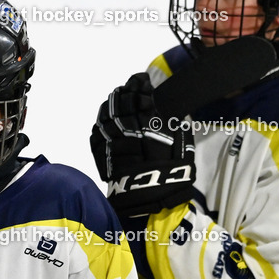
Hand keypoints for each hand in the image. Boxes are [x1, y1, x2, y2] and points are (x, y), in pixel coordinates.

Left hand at [90, 73, 194, 217]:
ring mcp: (112, 142)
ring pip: (106, 117)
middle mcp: (127, 129)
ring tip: (115, 99)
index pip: (140, 96)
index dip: (139, 85)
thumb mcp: (182, 143)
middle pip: (120, 103)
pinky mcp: (102, 156)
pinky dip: (99, 125)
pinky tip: (103, 122)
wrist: (152, 199)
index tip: (141, 79)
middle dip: (124, 92)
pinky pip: (96, 135)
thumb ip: (171, 124)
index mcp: (148, 124)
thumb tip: (163, 111)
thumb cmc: (173, 172)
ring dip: (110, 105)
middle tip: (128, 87)